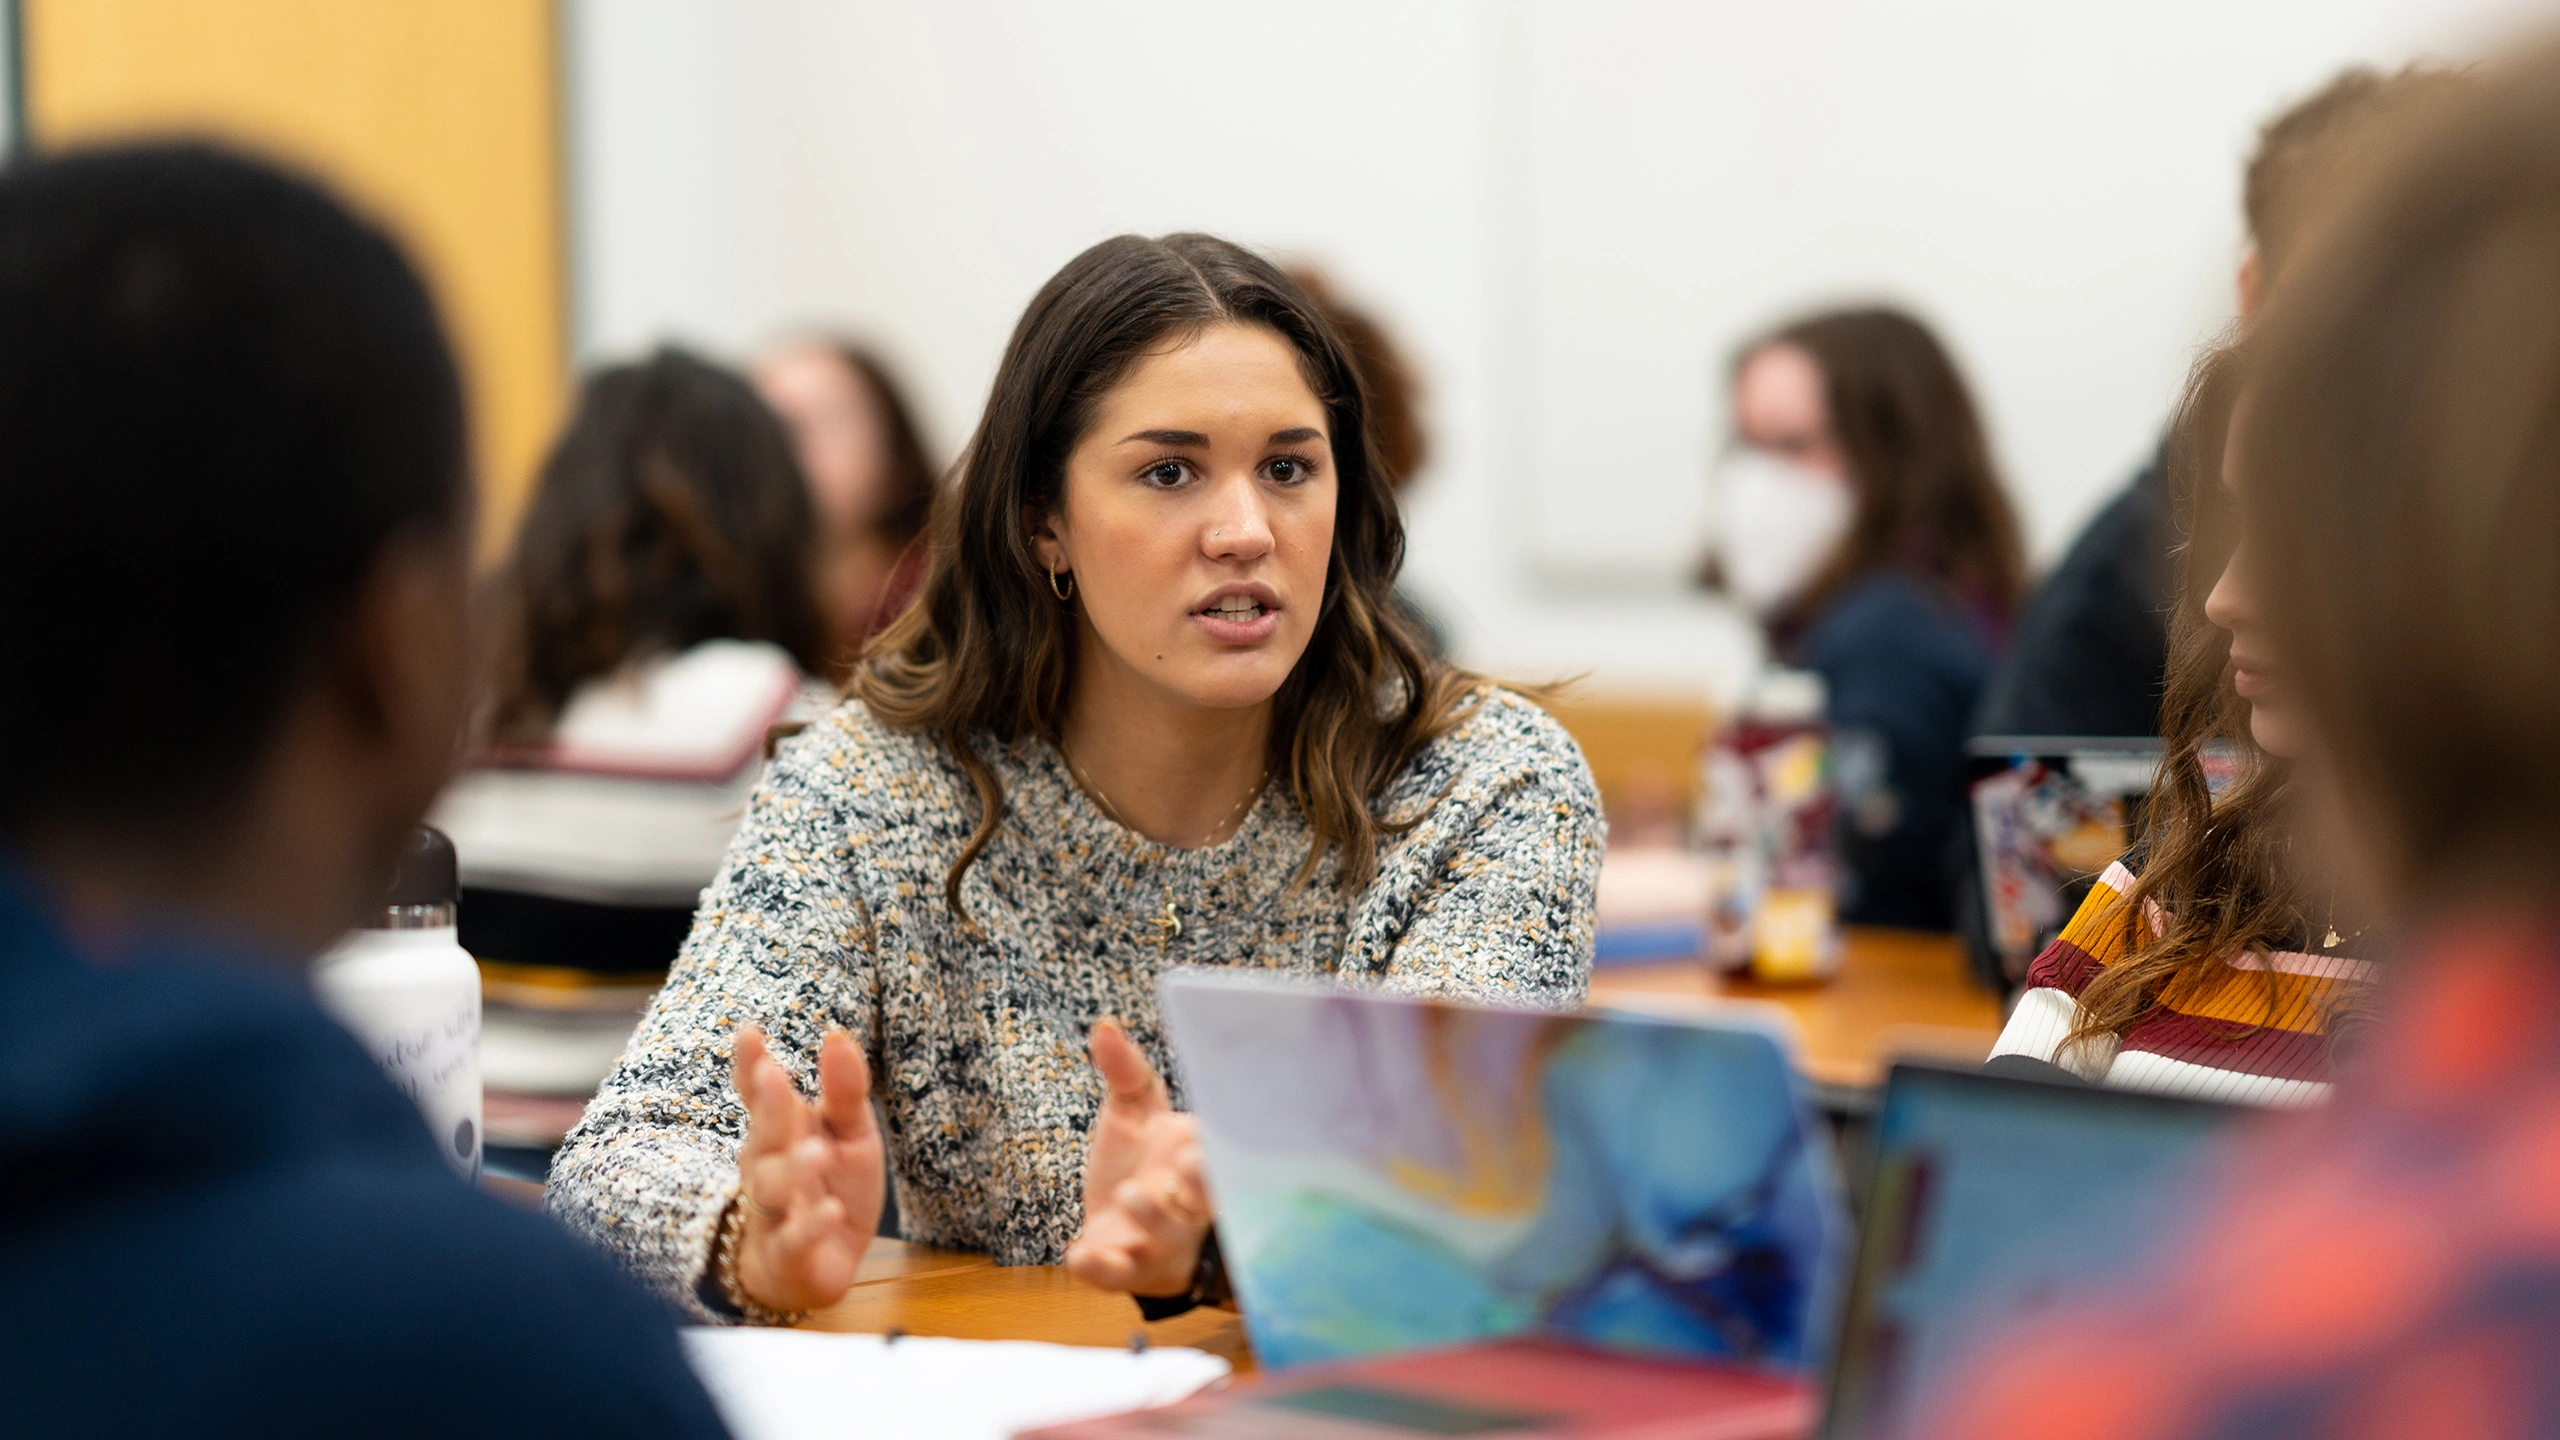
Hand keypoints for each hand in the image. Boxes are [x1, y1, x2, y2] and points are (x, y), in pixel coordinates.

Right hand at [727, 1023, 884, 1313]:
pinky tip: (831, 1210)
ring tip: (816, 1150)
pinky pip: (794, 1240)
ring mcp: (773, 1212)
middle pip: (765, 1135)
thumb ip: (845, 1090)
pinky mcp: (789, 1255)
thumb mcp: (851, 1134)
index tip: (749, 1032)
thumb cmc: (832, 1187)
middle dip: (769, 1108)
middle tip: (775, 1075)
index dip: (751, 1066)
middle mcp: (767, 1167)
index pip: (759, 1095)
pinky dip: (811, 1227)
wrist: (819, 1266)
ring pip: (772, 1188)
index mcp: (781, 1131)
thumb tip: (837, 1035)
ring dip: (793, 1169)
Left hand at [1064, 1017, 1212, 1297]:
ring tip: (1129, 1194)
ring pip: (1166, 1236)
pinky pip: (1119, 1274)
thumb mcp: (1132, 1114)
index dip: (1215, 1152)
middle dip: (1201, 1187)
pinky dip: (1101, 1269)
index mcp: (1197, 1161)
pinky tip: (1079, 1256)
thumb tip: (1104, 1024)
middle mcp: (1186, 1205)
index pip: (1220, 1155)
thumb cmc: (1138, 1162)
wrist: (1118, 1224)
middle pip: (1207, 1200)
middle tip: (1188, 1168)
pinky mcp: (1126, 1269)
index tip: (1203, 1141)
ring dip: (1151, 1218)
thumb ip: (1126, 1072)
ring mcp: (1158, 1240)